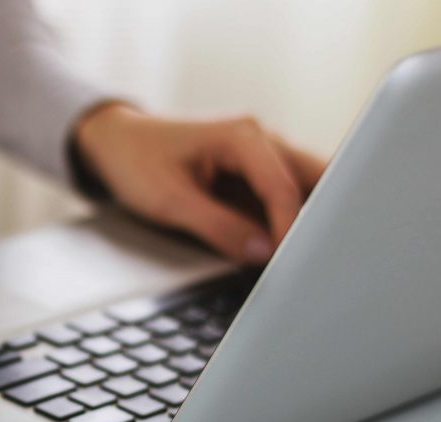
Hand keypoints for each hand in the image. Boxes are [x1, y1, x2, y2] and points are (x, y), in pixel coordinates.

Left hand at [74, 103, 326, 263]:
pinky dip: (289, 225)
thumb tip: (263, 253)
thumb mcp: (170, 200)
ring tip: (305, 260)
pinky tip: (286, 252)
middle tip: (319, 261)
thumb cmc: (136, 161)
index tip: (289, 266)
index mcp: (244, 136)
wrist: (117, 143)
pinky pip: (284, 201)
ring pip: (305, 191)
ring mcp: (262, 158)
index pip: (284, 189)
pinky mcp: (255, 177)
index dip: (290, 232)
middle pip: (315, 181)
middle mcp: (262, 140)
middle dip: (322, 219)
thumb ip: (218, 227)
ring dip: (307, 223)